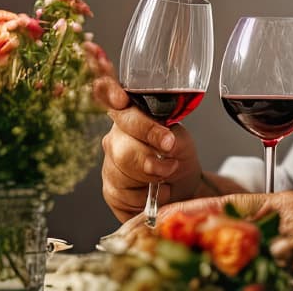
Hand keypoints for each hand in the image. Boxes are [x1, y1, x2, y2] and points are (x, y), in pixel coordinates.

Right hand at [94, 75, 205, 221]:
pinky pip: (123, 195)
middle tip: (171, 166)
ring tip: (164, 178)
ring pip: (122, 173)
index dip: (109, 94)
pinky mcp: (109, 189)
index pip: (110, 97)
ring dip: (151, 180)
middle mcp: (114, 137)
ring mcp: (109, 163)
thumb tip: (165, 141)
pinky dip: (145, 198)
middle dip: (149, 160)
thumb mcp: (182, 142)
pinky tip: (152, 192)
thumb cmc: (178, 157)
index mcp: (130, 115)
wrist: (182, 187)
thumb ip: (172, 137)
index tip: (121, 100)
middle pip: (121, 146)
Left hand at [159, 192, 292, 276]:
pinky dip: (265, 284)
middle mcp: (285, 218)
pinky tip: (259, 285)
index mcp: (278, 202)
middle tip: (159, 262)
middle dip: (192, 252)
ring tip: (201, 279)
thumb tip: (215, 226)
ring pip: (248, 264)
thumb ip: (261, 217)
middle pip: (225, 237)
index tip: (150, 223)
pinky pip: (277, 280)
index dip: (183, 213)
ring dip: (225, 276)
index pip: (221, 203)